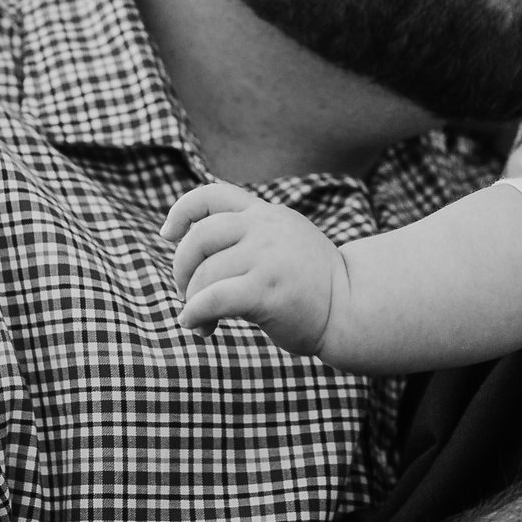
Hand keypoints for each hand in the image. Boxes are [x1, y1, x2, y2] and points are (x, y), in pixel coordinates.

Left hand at [161, 183, 342, 356]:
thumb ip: (248, 238)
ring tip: (201, 321)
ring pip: (204, 273)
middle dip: (180, 268)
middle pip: (198, 237)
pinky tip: (198, 326)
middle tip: (187, 294)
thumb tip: (191, 252)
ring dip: (192, 300)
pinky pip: (213, 298)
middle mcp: (265, 228)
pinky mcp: (267, 290)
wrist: (353, 307)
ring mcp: (267, 257)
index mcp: (266, 214)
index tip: (169, 235)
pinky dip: (195, 313)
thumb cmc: (312, 284)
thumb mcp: (282, 243)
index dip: (181, 212)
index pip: (211, 195)